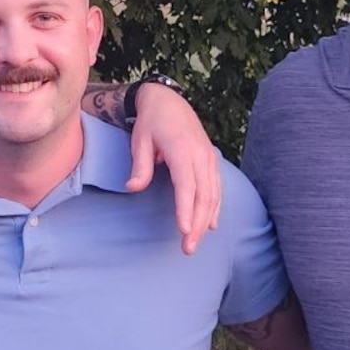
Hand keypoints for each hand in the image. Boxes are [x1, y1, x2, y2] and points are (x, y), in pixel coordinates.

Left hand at [124, 80, 221, 252]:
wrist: (168, 100)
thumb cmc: (151, 122)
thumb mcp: (140, 140)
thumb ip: (140, 165)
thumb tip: (133, 188)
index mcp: (182, 150)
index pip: (187, 186)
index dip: (186, 209)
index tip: (183, 230)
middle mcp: (200, 155)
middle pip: (203, 196)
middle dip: (196, 224)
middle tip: (187, 248)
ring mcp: (208, 157)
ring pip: (213, 194)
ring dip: (205, 220)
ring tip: (196, 242)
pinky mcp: (210, 159)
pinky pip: (216, 187)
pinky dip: (215, 207)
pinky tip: (210, 224)